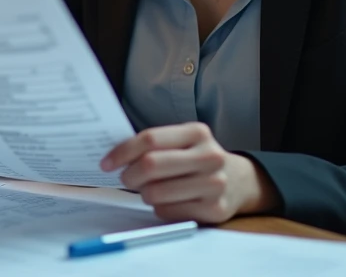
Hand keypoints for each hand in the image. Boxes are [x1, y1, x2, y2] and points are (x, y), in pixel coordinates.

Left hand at [101, 122, 278, 224]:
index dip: (122, 152)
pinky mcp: (214, 210)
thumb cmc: (198, 159)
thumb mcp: (184, 141)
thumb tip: (113, 155)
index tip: (106, 162)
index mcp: (197, 132)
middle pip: (151, 165)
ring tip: (149, 189)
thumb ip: (155, 144)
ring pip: (156, 193)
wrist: (239, 181)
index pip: (150, 139)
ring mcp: (214, 184)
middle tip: (125, 178)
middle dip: (129, 175)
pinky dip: (159, 208)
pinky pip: (168, 212)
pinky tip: (167, 201)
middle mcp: (209, 156)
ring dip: (144, 194)